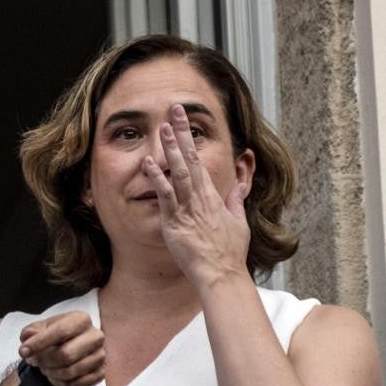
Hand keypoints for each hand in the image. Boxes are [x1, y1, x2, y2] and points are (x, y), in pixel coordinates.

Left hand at [17, 311, 104, 385]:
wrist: (71, 345)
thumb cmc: (55, 334)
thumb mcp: (41, 327)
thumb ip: (32, 331)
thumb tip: (28, 339)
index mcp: (81, 320)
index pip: (61, 331)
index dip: (39, 343)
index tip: (23, 351)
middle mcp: (95, 337)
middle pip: (66, 354)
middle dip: (45, 361)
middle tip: (34, 361)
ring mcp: (100, 356)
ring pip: (71, 372)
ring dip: (52, 373)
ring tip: (44, 368)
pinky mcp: (101, 373)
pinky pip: (78, 384)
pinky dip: (61, 384)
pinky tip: (55, 377)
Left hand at [143, 103, 250, 286]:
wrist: (221, 274)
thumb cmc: (229, 252)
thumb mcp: (238, 222)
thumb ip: (234, 201)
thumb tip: (238, 185)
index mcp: (213, 196)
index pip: (200, 160)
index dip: (191, 139)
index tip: (184, 120)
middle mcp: (200, 198)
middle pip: (190, 160)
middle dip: (182, 134)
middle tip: (174, 111)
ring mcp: (187, 209)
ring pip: (178, 174)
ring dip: (170, 150)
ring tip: (163, 129)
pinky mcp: (175, 223)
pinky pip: (165, 197)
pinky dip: (156, 179)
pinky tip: (148, 164)